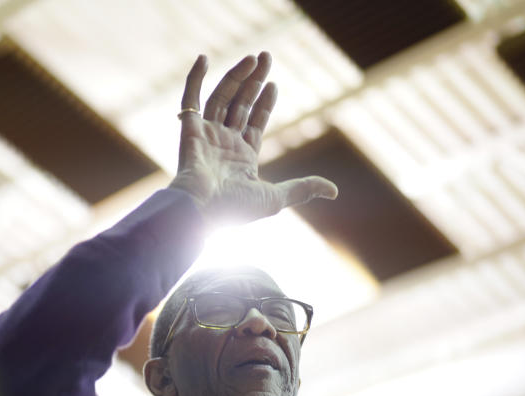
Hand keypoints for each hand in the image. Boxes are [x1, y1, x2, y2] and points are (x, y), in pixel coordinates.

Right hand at [169, 52, 336, 223]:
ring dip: (235, 77)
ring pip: (221, 98)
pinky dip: (195, 79)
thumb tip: (334, 191)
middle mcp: (224, 144)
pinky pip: (190, 100)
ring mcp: (206, 135)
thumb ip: (303, 188)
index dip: (265, 103)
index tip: (273, 84)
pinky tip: (204, 59)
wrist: (200, 210)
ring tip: (252, 57)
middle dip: (253, 81)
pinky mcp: (189, 130)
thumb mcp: (275, 197)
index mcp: (242, 158)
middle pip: (240, 105)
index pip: (255, 122)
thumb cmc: (234, 208)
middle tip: (266, 57)